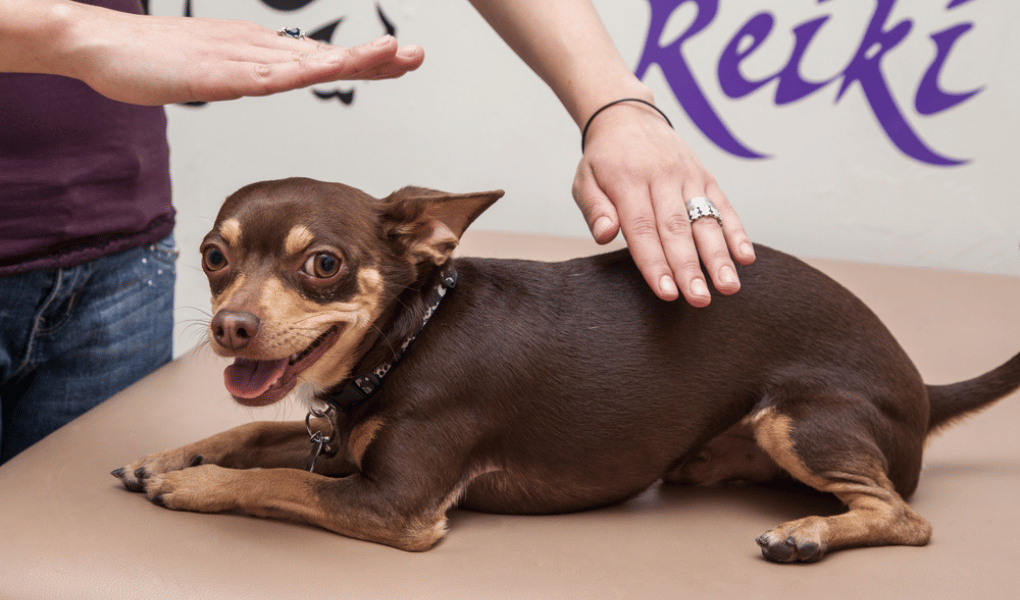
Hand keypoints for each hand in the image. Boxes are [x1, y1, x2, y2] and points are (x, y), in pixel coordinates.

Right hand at [66, 8, 423, 104]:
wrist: (102, 44)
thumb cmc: (151, 61)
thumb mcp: (211, 73)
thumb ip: (242, 75)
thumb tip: (265, 80)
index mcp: (257, 49)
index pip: (319, 57)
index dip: (361, 59)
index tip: (398, 60)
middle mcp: (258, 47)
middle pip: (325, 54)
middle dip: (373, 57)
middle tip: (416, 55)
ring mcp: (241, 57)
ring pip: (308, 60)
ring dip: (353, 59)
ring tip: (394, 55)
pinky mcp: (221, 73)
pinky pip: (270, 74)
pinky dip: (306, 72)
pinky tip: (332, 70)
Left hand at [572, 101, 754, 305]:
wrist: (628, 118)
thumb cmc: (604, 160)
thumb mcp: (585, 180)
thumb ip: (595, 209)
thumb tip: (606, 235)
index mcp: (628, 181)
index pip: (643, 229)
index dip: (656, 263)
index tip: (667, 293)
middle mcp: (662, 178)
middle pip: (677, 229)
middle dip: (690, 267)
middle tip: (699, 299)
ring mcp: (688, 176)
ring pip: (705, 219)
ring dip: (719, 255)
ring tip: (728, 286)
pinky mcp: (705, 177)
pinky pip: (724, 205)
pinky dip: (736, 231)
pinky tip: (745, 258)